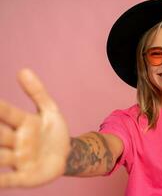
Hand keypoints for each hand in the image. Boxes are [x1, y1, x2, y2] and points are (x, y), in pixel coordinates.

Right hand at [0, 69, 70, 187]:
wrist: (66, 155)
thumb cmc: (54, 132)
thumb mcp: (50, 110)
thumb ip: (37, 92)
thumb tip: (23, 70)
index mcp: (23, 123)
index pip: (6, 113)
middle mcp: (16, 140)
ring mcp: (19, 159)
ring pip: (0, 156)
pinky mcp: (24, 177)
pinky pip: (9, 180)